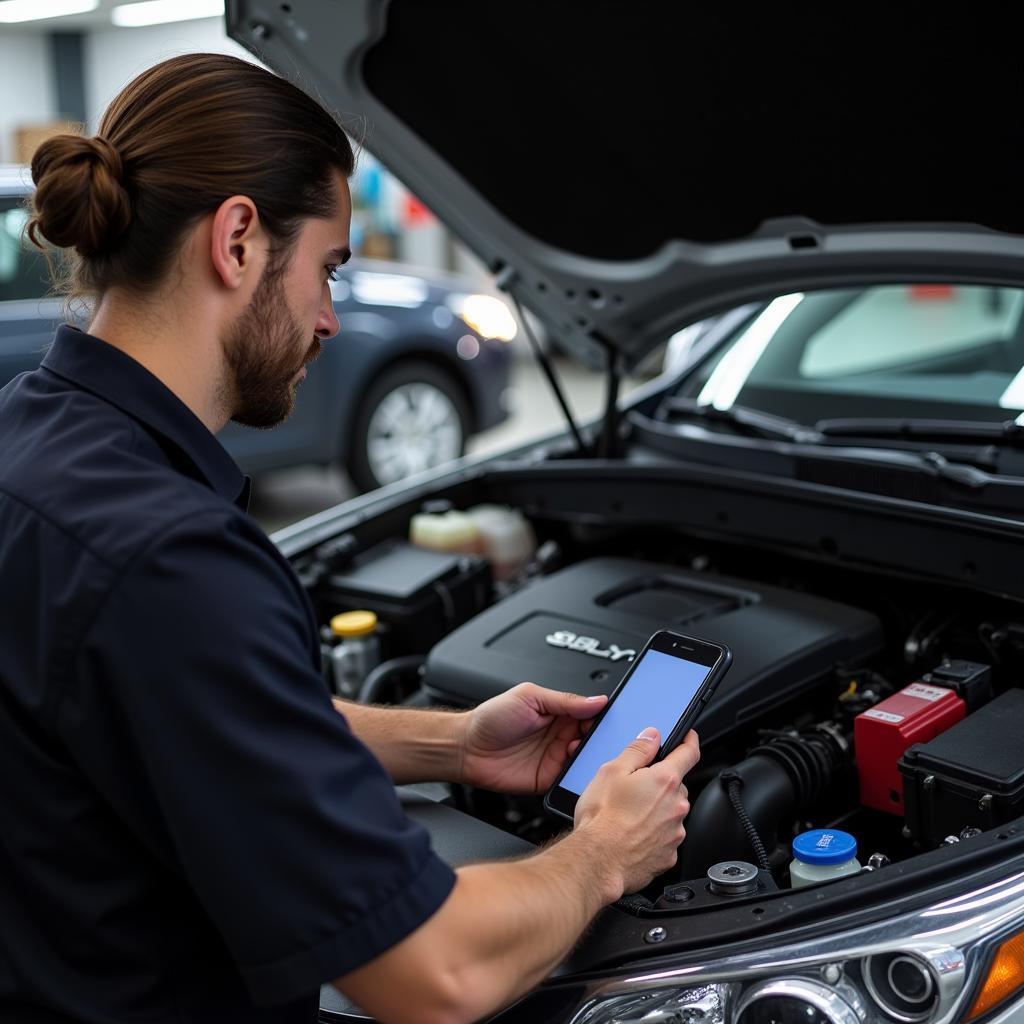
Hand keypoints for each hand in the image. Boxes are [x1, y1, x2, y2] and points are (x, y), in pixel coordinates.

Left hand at [458, 682, 607, 793]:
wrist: (466, 748)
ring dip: (591, 755)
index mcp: (557, 712)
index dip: (603, 715)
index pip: (590, 713)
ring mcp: (555, 757)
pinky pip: (572, 779)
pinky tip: (579, 768)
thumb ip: (565, 700)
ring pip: (586, 758)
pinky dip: (580, 775)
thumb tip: (597, 700)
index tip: (613, 718)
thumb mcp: (529, 698)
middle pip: (592, 736)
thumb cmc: (490, 719)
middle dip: (601, 737)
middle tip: (603, 736)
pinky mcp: (549, 778)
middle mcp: (559, 734)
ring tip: (584, 750)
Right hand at [574, 727, 699, 898]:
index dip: (690, 741)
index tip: (689, 737)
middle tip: (636, 788)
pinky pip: (666, 837)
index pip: (689, 753)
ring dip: (657, 810)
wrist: (598, 861)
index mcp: (665, 780)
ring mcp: (675, 833)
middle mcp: (676, 806)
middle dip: (661, 784)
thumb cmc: (602, 818)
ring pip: (671, 812)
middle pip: (677, 786)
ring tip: (629, 815)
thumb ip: (637, 750)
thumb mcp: (612, 771)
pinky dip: (654, 834)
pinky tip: (633, 835)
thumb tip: (652, 737)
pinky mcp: (669, 856)